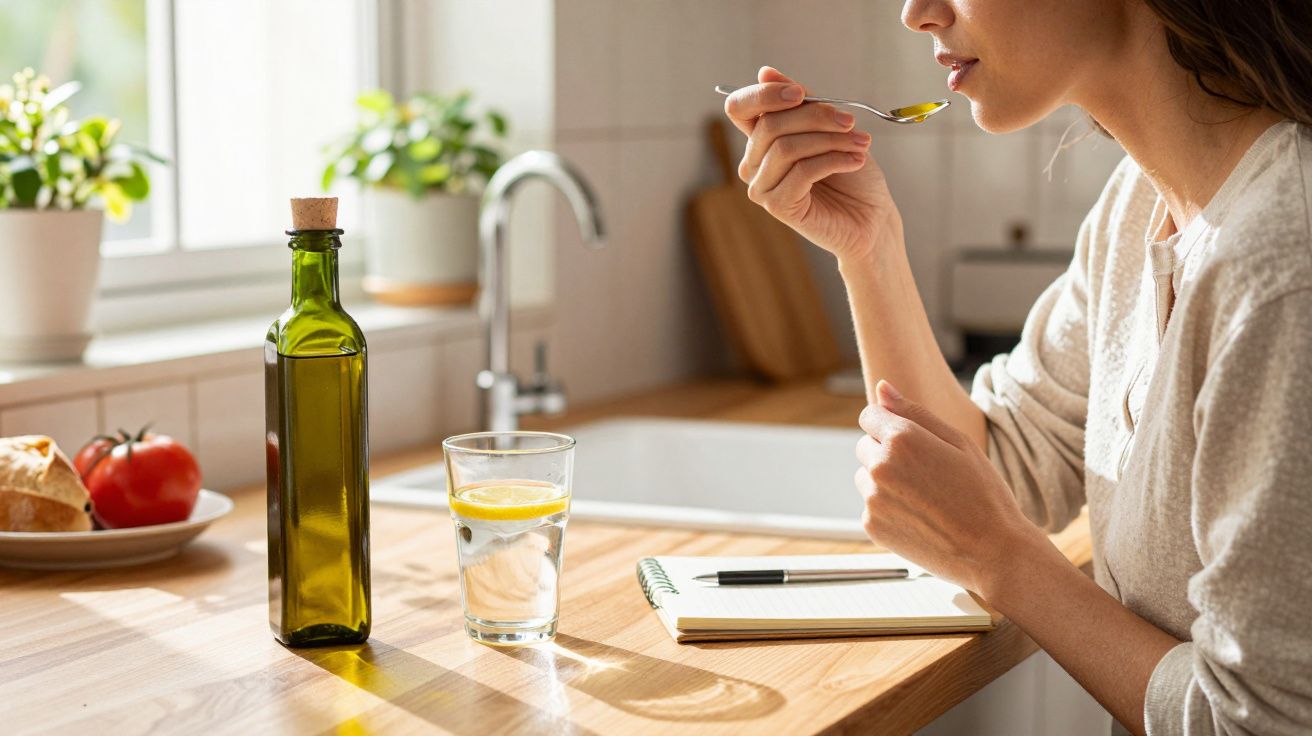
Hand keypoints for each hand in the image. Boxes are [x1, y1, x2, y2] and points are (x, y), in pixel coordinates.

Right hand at [723, 66, 901, 260]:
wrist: (872, 217)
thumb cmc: (851, 173)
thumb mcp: (829, 127)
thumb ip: (800, 102)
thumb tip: (765, 72)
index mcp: (761, 139)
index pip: (739, 108)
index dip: (764, 95)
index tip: (800, 93)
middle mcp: (753, 163)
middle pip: (770, 124)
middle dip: (816, 116)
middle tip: (850, 122)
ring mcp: (762, 187)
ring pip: (786, 147)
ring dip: (830, 140)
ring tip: (861, 144)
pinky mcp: (778, 206)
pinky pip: (801, 171)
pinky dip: (833, 160)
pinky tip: (855, 161)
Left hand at [854, 381, 1049, 595]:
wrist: (993, 552)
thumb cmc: (983, 493)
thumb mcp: (958, 442)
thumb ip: (914, 412)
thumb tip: (881, 388)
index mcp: (901, 439)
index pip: (869, 416)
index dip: (890, 426)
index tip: (913, 443)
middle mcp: (880, 466)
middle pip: (865, 446)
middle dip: (887, 453)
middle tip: (926, 474)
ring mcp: (873, 498)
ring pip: (866, 477)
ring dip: (885, 481)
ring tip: (925, 498)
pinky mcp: (872, 526)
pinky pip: (871, 507)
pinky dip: (888, 510)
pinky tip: (920, 518)